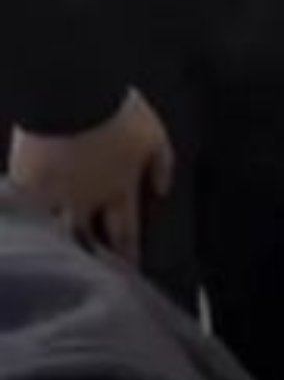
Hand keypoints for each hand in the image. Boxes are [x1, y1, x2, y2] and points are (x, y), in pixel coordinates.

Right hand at [9, 91, 174, 260]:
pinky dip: (25, 226)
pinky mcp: (25, 185)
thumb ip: (161, 165)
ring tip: (58, 270)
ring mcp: (53, 194)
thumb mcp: (154, 135)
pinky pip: (24, 213)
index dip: (128, 255)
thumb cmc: (118, 111)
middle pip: (89, 240)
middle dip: (92, 262)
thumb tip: (162, 190)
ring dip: (60, 249)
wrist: (74, 96)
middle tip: (91, 283)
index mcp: (119, 188)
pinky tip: (24, 238)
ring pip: (55, 232)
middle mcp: (86, 200)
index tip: (129, 275)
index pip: (126, 232)